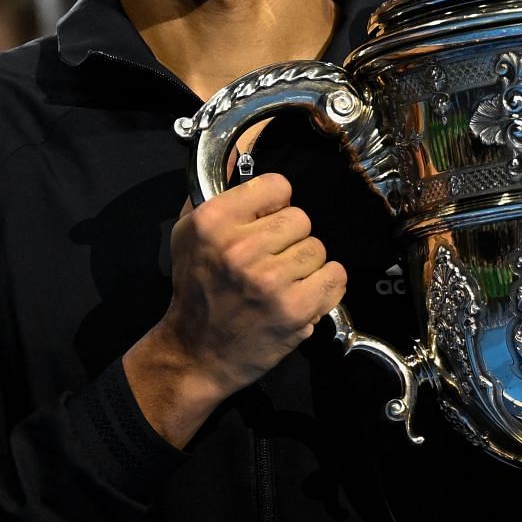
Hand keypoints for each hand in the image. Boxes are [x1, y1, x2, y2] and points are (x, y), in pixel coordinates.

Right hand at [127, 174, 346, 445]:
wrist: (196, 353)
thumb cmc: (195, 291)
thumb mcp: (186, 235)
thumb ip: (218, 201)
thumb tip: (246, 167)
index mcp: (214, 222)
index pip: (278, 186)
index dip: (275, 204)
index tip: (266, 222)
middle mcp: (241, 248)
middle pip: (301, 218)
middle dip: (290, 238)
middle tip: (270, 260)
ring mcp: (270, 280)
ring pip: (318, 248)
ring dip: (306, 265)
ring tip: (282, 282)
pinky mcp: (295, 308)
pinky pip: (335, 276)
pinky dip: (325, 286)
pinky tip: (302, 295)